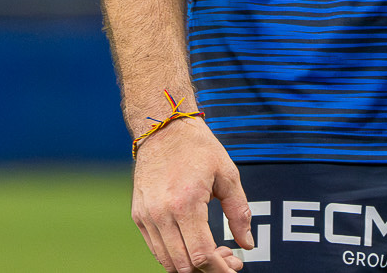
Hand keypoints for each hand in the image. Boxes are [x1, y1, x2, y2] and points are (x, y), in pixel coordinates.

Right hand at [129, 118, 252, 272]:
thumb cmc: (198, 147)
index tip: (234, 269)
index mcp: (185, 203)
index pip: (201, 254)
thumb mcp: (227, 174)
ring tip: (215, 253)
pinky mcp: (139, 215)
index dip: (219, 269)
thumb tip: (248, 244)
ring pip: (167, 261)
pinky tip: (195, 244)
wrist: (163, 127)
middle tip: (229, 259)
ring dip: (192, 266)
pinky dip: (176, 255)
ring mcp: (146, 216)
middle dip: (209, 270)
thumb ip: (239, 212)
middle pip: (184, 265)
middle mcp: (161, 213)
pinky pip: (156, 248)